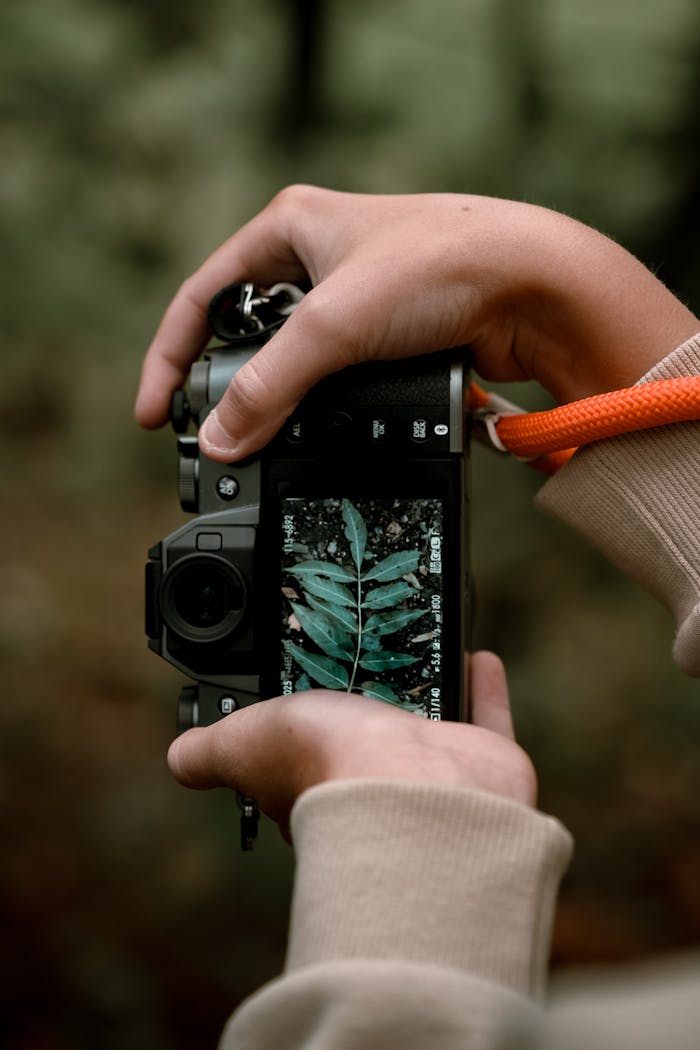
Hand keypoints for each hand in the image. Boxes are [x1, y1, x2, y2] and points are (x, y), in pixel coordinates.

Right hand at [135, 185, 696, 459]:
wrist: (535, 288)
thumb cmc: (442, 266)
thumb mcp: (334, 325)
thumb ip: (268, 386)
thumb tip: (219, 439)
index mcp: (288, 227)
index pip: (203, 297)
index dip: (171, 357)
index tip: (156, 413)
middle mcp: (319, 256)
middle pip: (245, 332)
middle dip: (227, 384)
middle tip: (214, 436)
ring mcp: (357, 297)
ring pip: (293, 359)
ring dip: (278, 399)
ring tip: (265, 436)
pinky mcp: (389, 334)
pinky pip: (336, 375)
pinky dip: (320, 404)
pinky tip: (318, 425)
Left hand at [167, 651, 536, 840]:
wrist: (417, 788)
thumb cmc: (329, 767)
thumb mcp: (245, 742)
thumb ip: (211, 750)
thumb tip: (180, 757)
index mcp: (317, 778)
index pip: (303, 756)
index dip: (298, 727)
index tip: (301, 690)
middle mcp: (374, 777)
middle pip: (368, 737)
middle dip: (365, 704)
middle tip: (362, 655)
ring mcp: (431, 770)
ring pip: (428, 728)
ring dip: (425, 688)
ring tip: (417, 647)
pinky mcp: (481, 759)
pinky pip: (483, 716)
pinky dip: (481, 685)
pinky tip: (476, 654)